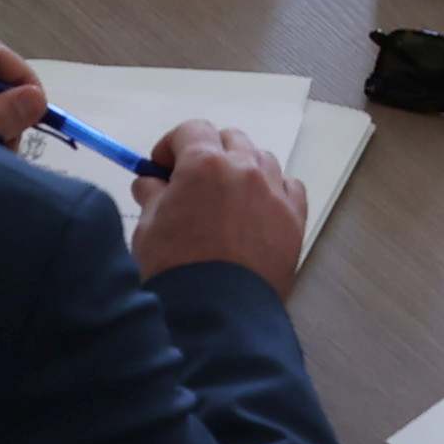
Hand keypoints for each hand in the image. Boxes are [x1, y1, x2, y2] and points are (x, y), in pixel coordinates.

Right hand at [134, 117, 311, 295]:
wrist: (218, 314)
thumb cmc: (175, 268)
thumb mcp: (148, 227)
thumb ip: (152, 195)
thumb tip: (152, 182)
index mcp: (205, 163)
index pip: (191, 130)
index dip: (173, 146)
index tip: (162, 169)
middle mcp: (245, 168)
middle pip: (230, 139)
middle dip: (209, 153)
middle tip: (194, 183)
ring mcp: (275, 192)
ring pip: (262, 160)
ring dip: (242, 169)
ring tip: (227, 200)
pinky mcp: (296, 218)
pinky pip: (289, 187)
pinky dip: (273, 190)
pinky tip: (258, 211)